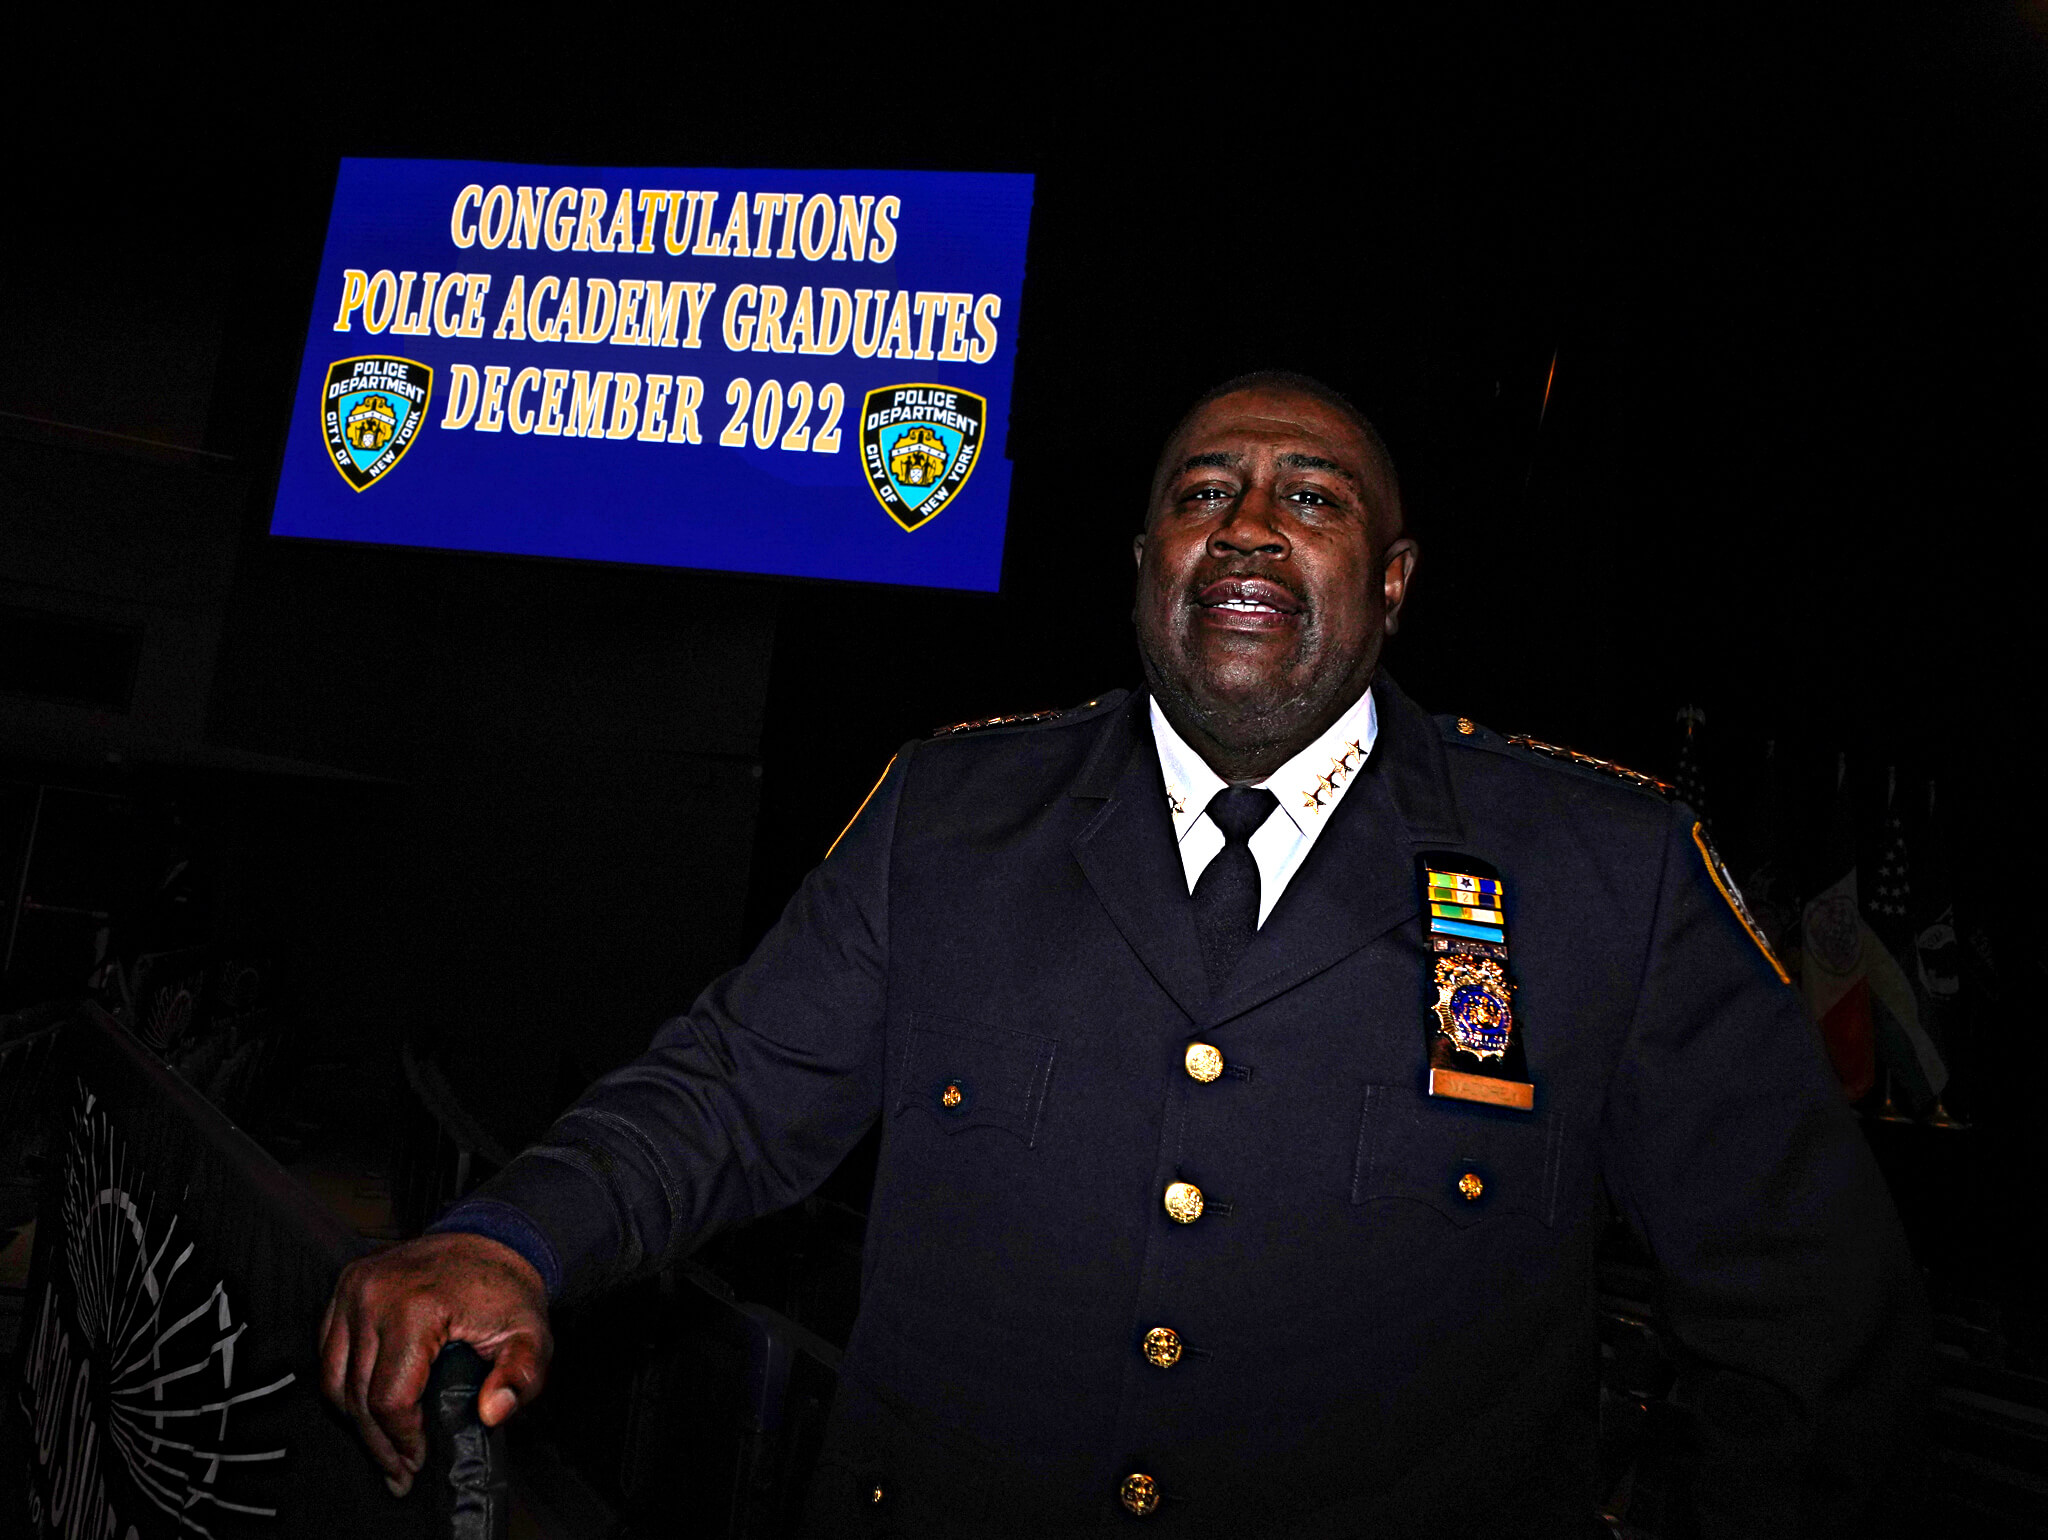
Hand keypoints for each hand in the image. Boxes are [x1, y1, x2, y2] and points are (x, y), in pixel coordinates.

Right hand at [319, 1232, 551, 1496]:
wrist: (492, 1239)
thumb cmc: (507, 1292)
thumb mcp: (531, 1336)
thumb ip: (520, 1377)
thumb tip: (492, 1413)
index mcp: (416, 1307)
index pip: (390, 1398)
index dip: (402, 1440)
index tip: (417, 1462)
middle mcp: (375, 1295)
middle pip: (356, 1395)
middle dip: (378, 1443)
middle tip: (398, 1472)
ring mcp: (354, 1289)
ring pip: (334, 1379)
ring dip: (355, 1420)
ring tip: (384, 1447)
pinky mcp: (345, 1288)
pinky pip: (329, 1353)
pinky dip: (344, 1385)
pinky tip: (369, 1407)